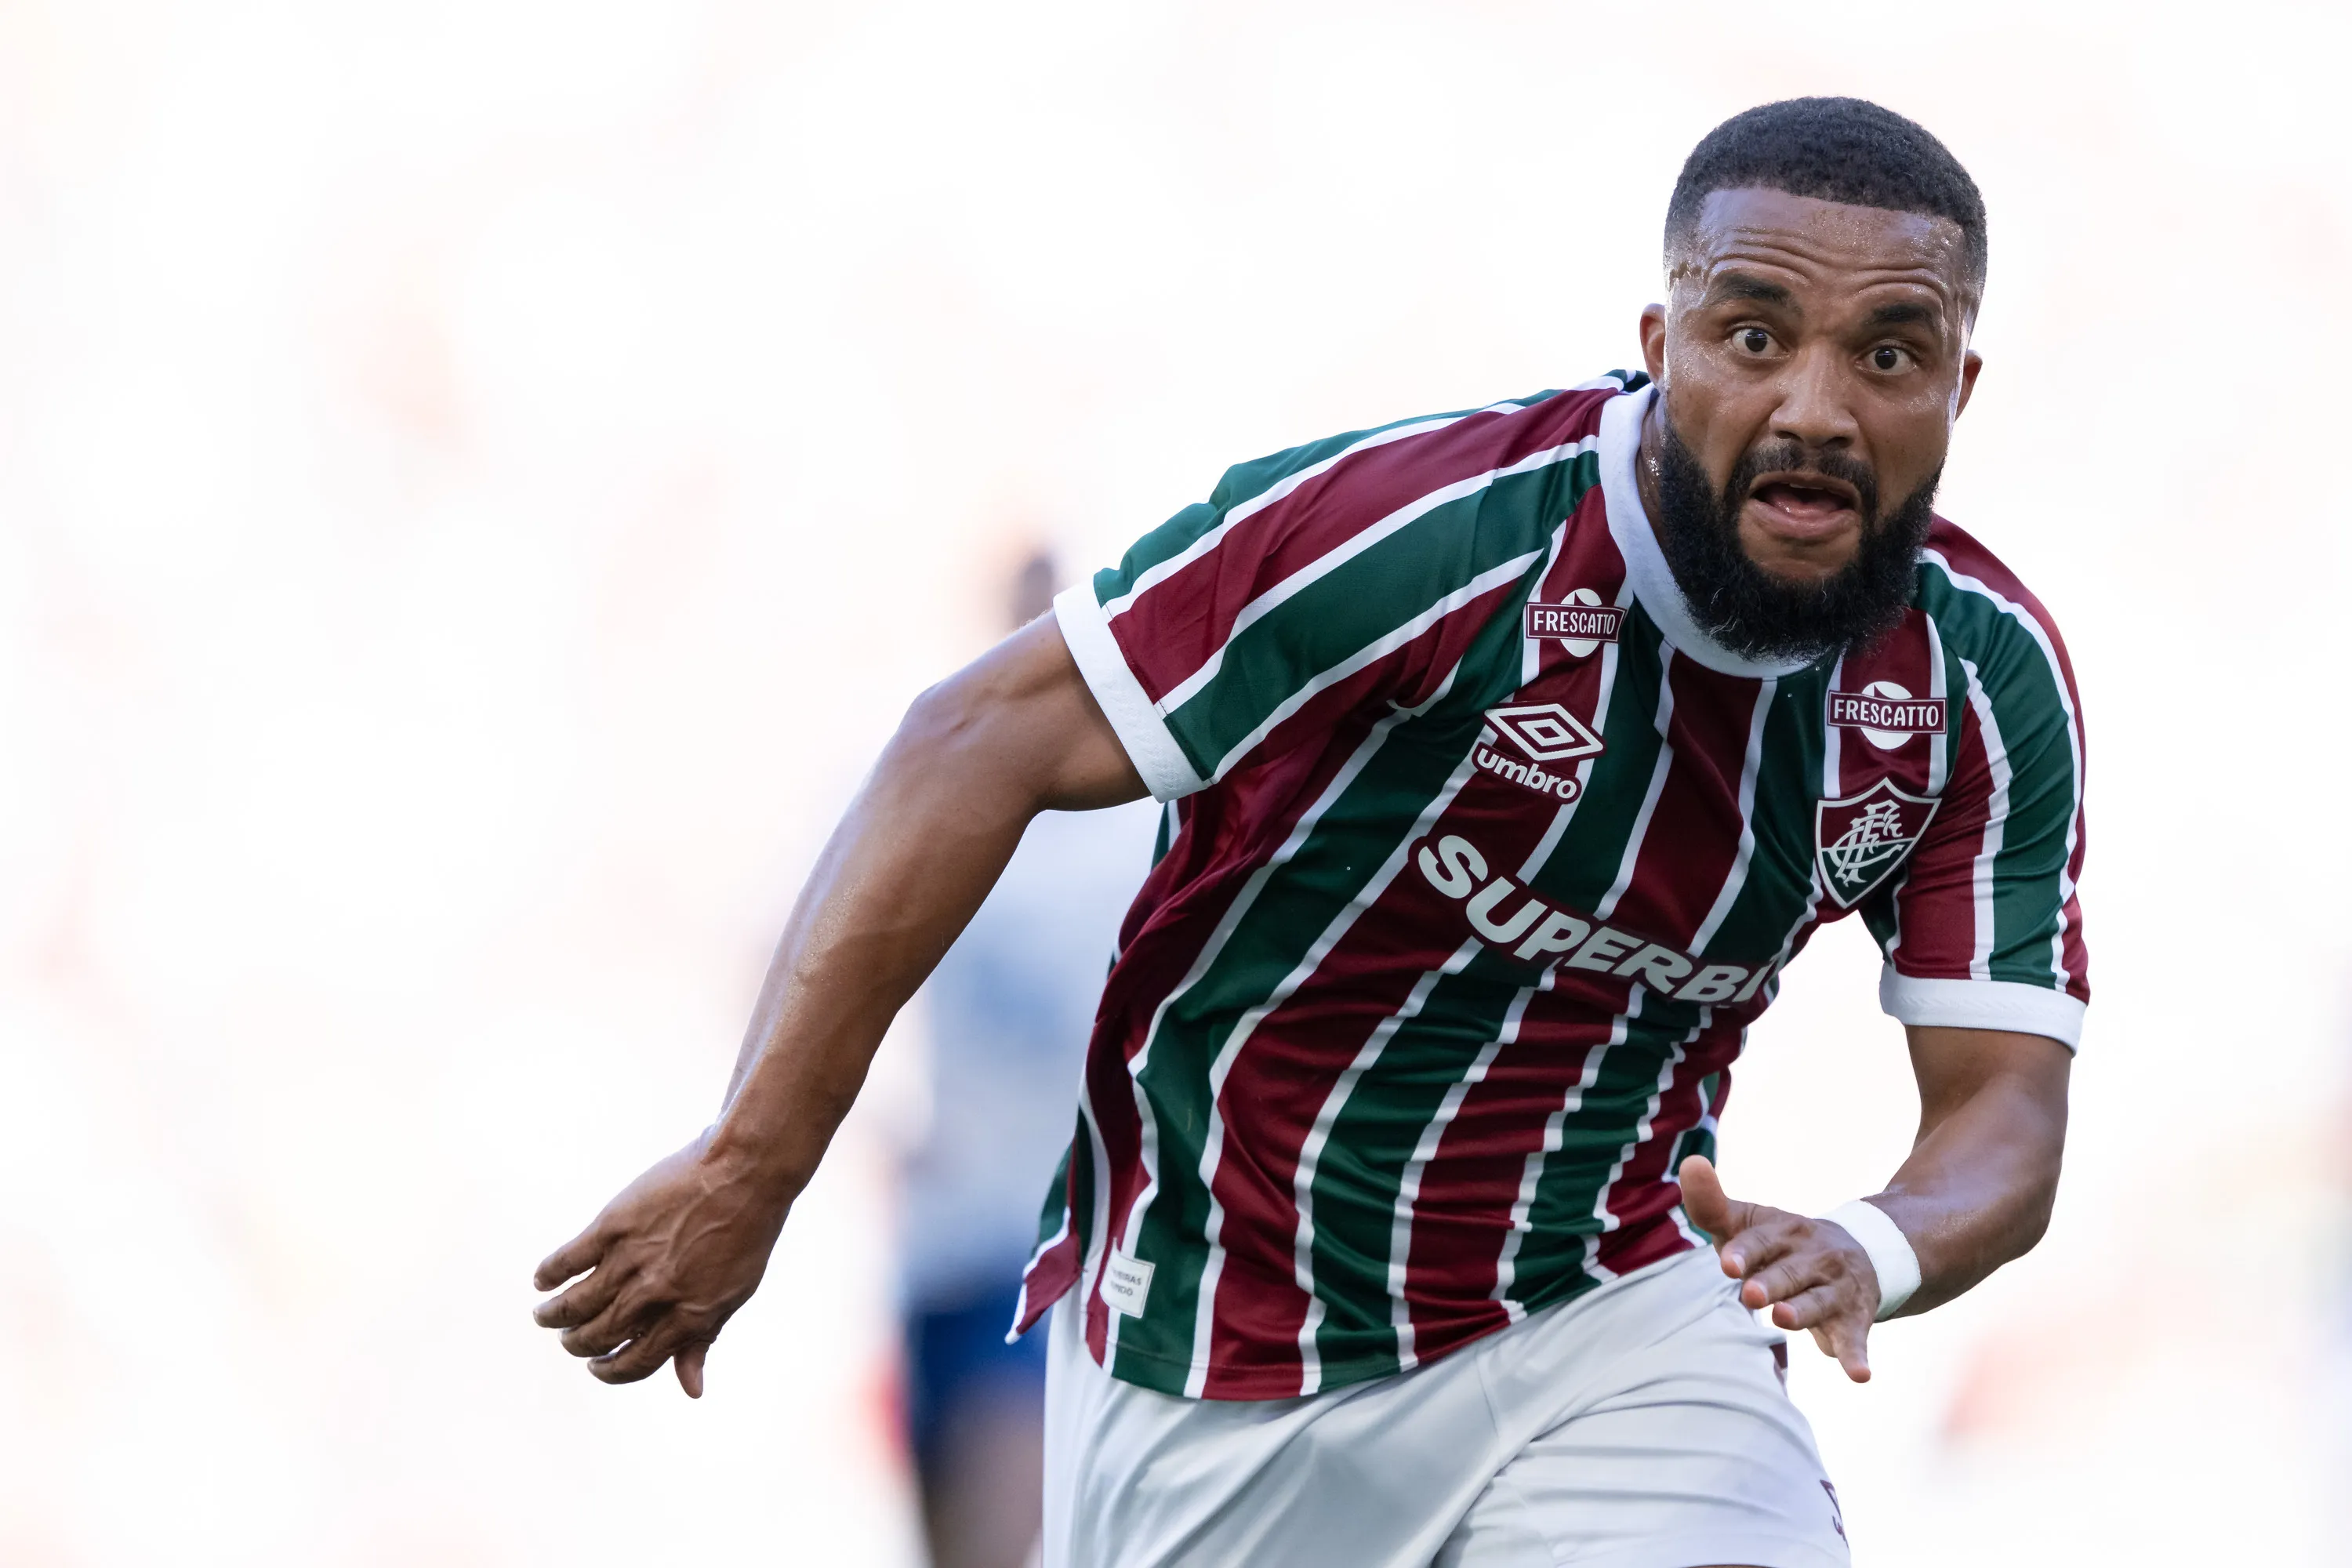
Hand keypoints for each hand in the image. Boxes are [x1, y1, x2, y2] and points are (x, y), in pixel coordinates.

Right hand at [532, 1131, 791, 1396]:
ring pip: (579, 1303)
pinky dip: (550, 1273)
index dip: (612, 1371)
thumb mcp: (735, 1293)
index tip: (598, 1368)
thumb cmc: (748, 1232)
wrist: (746, 1171)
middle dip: (580, 1345)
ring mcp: (633, 1259)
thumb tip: (691, 1389)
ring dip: (556, 1316)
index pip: (637, 1361)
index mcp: (689, 1316)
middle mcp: (656, 1294)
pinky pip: (570, 1258)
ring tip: (545, 1318)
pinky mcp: (615, 1225)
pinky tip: (541, 1282)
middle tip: (569, 1343)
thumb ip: (704, 1339)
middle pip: (601, 1335)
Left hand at [1677, 1154, 1879, 1383]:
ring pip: (1818, 1302)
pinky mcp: (1853, 1317)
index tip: (1726, 1263)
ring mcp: (1835, 1287)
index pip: (1760, 1240)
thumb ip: (1712, 1204)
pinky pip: (1855, 1339)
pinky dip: (1857, 1357)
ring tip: (1783, 1319)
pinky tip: (1860, 1375)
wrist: (1859, 1252)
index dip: (1744, 1251)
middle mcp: (1813, 1256)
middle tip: (1750, 1294)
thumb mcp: (1747, 1222)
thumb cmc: (1779, 1244)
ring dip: (1802, 1312)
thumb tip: (1690, 1162)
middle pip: (1788, 1273)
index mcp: (1783, 1231)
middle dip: (1771, 1283)